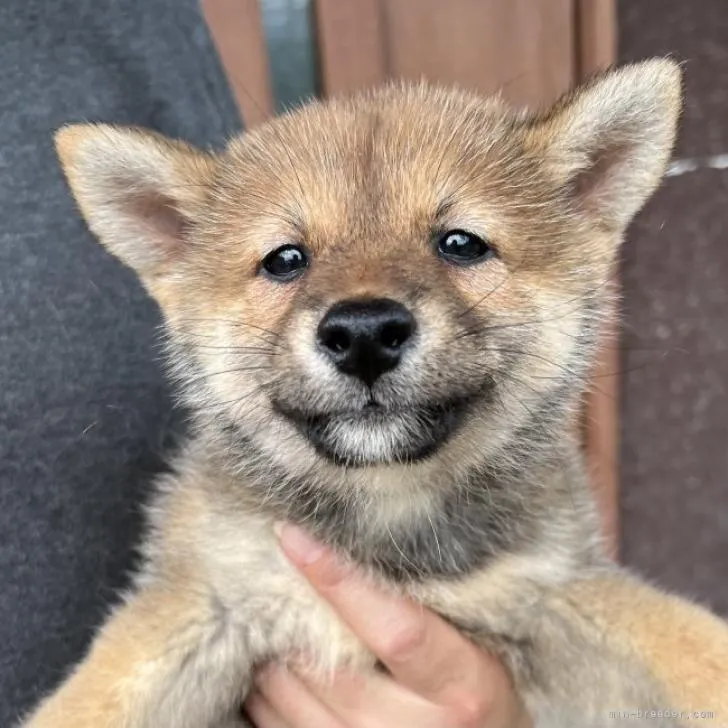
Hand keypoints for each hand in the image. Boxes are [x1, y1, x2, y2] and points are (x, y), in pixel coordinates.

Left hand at [245, 524, 531, 727]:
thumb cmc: (474, 688)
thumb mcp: (472, 645)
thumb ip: (422, 607)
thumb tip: (350, 548)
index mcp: (462, 685)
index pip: (395, 627)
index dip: (340, 580)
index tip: (295, 537)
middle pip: (330, 665)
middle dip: (291, 618)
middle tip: (276, 576)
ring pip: (292, 697)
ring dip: (275, 653)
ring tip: (279, 623)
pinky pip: (278, 725)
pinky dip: (266, 693)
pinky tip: (278, 668)